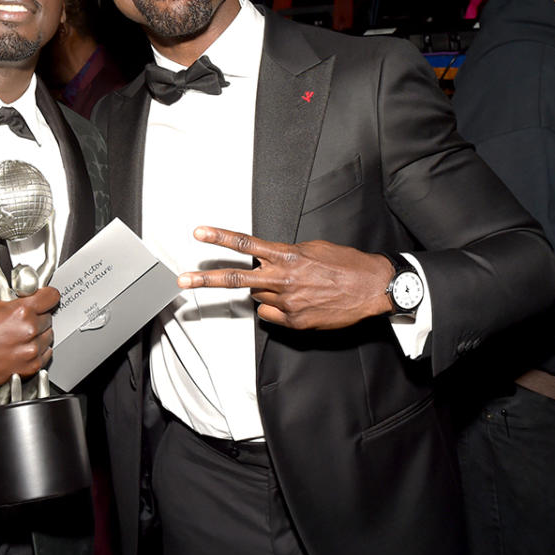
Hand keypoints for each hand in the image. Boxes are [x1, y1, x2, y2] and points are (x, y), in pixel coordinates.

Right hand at [0, 287, 59, 387]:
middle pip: (49, 316)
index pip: (52, 296)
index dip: (47, 294)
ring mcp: (31, 350)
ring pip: (48, 335)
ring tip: (19, 334)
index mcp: (21, 311)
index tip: (45, 296)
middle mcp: (29, 330)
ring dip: (38, 333)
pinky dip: (37, 349)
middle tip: (21, 318)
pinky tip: (21, 346)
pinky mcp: (31, 366)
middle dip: (37, 315)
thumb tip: (18, 291)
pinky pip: (46, 353)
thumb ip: (7, 294)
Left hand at [177, 226, 393, 329]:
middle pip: (236, 279)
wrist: (373, 288)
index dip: (220, 238)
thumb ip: (284, 255)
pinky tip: (299, 302)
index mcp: (286, 256)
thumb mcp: (312, 249)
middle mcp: (282, 279)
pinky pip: (272, 315)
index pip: (246, 245)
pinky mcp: (295, 322)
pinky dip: (278, 309)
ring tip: (293, 287)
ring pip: (258, 297)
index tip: (199, 233)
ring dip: (266, 291)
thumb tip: (267, 263)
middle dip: (205, 279)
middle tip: (181, 279)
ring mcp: (286, 303)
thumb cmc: (345, 264)